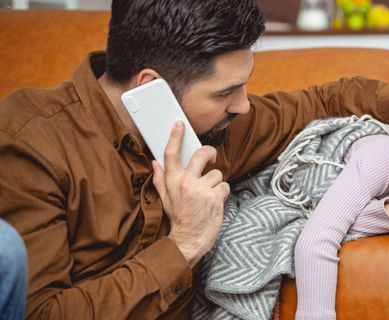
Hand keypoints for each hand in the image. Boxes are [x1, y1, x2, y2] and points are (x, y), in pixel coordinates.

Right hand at [152, 121, 229, 267]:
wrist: (189, 240)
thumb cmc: (178, 219)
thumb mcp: (165, 199)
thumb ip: (161, 179)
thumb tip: (155, 163)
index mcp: (172, 181)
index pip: (171, 154)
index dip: (175, 136)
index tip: (179, 124)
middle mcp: (186, 182)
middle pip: (201, 154)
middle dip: (209, 153)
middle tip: (211, 157)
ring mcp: (201, 189)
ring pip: (217, 174)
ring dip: (216, 184)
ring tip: (208, 196)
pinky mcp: (215, 197)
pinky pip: (225, 186)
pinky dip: (222, 193)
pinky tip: (215, 202)